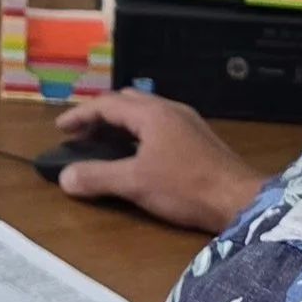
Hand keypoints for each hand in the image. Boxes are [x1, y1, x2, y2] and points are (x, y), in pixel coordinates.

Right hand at [54, 91, 266, 232]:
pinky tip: (139, 154)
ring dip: (121, 124)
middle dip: (100, 115)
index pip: (107, 104)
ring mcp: (188, 123)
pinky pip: (160, 125)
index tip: (61, 128)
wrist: (241, 200)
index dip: (80, 115)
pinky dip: (139, 132)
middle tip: (82, 134)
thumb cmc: (187, 187)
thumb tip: (65, 177)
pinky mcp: (200, 139)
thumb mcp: (136, 183)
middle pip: (127, 101)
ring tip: (105, 142)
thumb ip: (98, 177)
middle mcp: (170, 109)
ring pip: (146, 112)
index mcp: (152, 113)